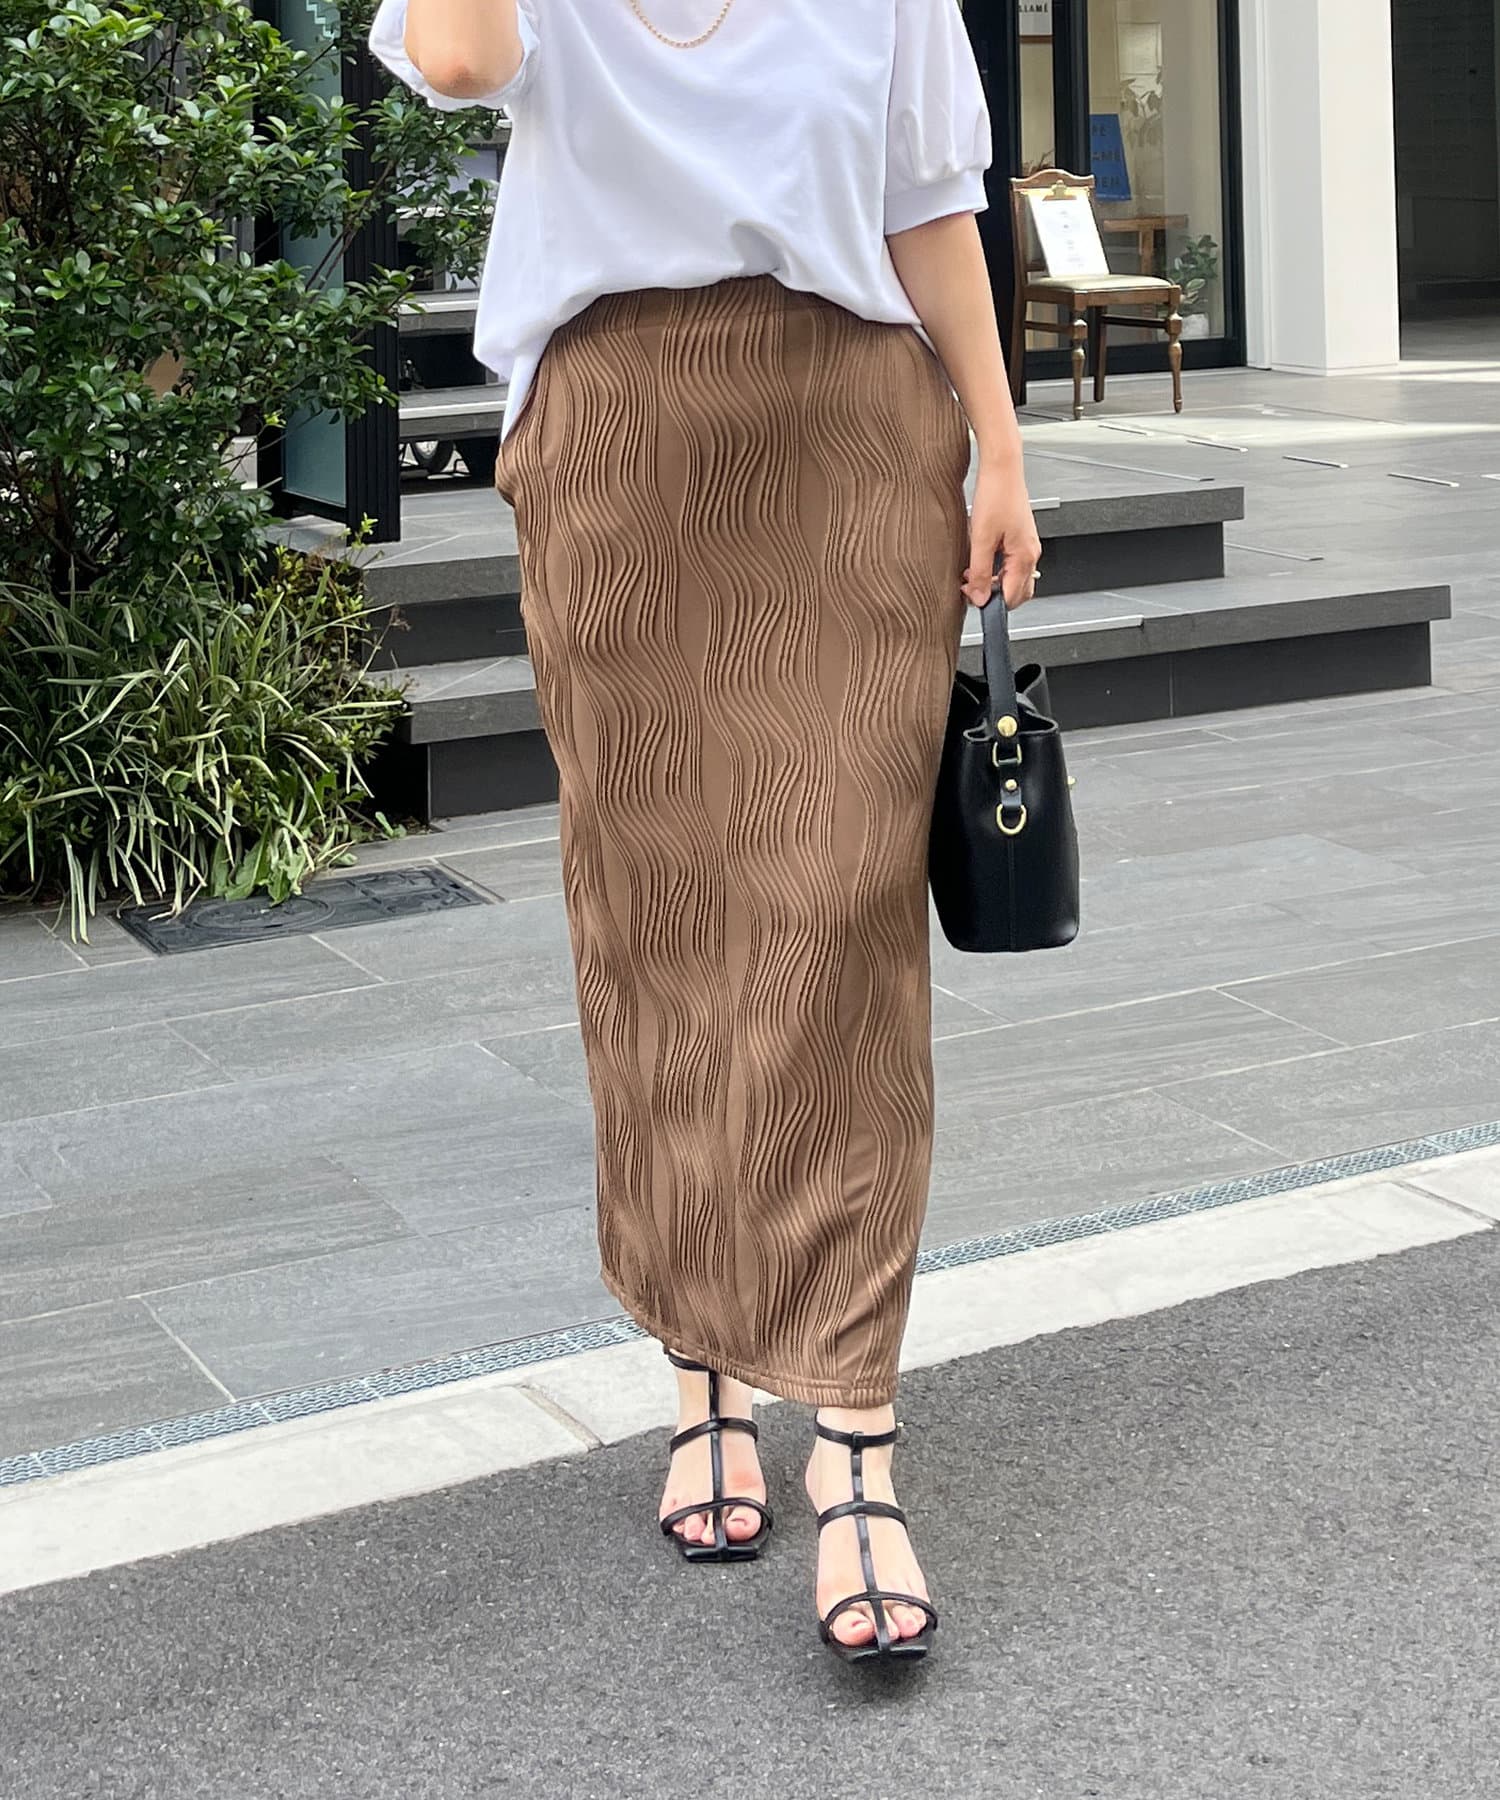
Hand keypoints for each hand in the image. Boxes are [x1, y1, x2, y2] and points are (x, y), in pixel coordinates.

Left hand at [962, 459, 1042, 609]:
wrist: (1002, 468)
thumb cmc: (996, 495)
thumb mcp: (981, 538)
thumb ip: (980, 572)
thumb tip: (979, 597)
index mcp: (1025, 556)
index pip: (1012, 597)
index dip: (991, 603)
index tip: (971, 596)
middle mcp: (1030, 553)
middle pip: (1017, 592)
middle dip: (994, 596)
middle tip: (971, 587)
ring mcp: (1027, 546)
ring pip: (1014, 579)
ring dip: (993, 582)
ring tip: (972, 572)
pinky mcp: (1020, 539)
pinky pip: (1011, 564)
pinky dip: (996, 569)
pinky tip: (980, 560)